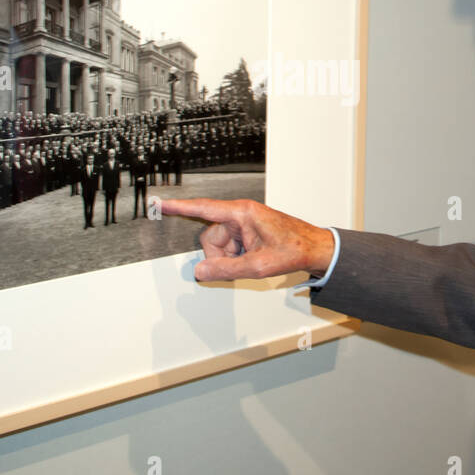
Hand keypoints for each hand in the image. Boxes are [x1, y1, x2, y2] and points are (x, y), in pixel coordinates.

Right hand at [159, 198, 334, 280]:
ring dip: (229, 258)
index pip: (203, 209)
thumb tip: (201, 271)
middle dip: (220, 256)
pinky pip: (228, 247)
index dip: (180, 207)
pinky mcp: (246, 232)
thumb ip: (226, 269)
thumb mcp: (258, 265)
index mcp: (242, 213)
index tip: (161, 203)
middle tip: (241, 264)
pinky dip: (235, 257)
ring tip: (251, 261)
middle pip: (210, 236)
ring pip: (218, 244)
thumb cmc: (293, 248)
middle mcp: (240, 215)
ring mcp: (243, 224)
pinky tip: (252, 259)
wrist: (313, 248)